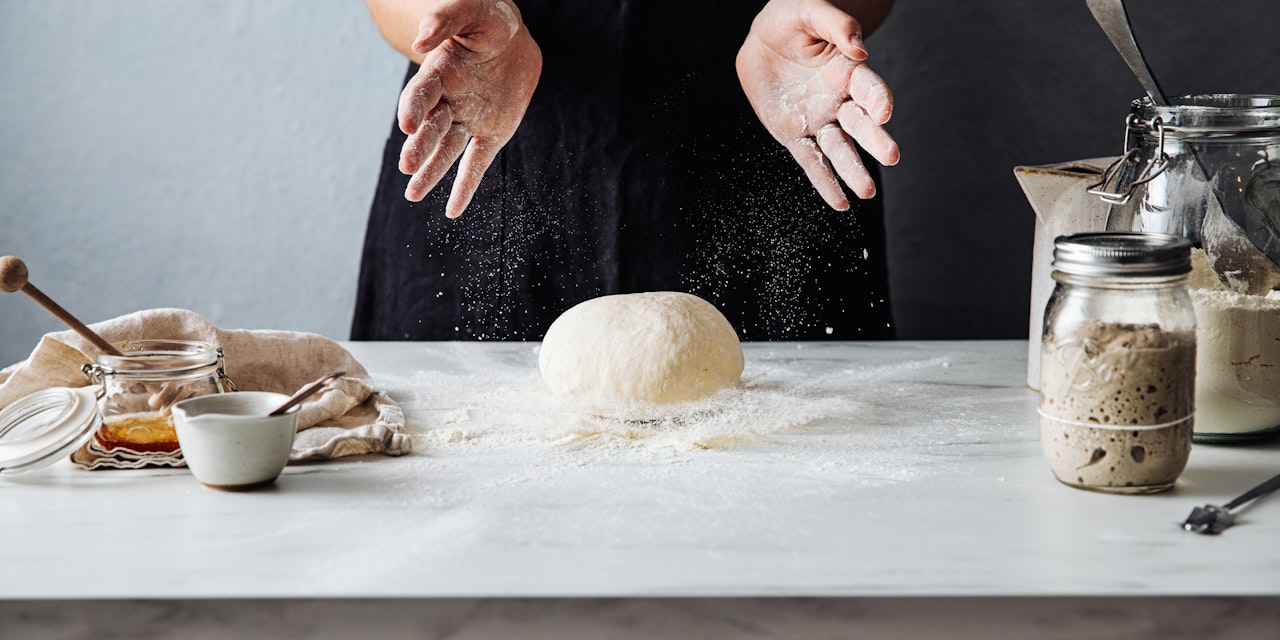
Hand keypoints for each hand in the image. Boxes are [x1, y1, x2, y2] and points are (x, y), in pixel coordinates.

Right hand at [398, 0, 540, 216]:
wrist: (511, 40)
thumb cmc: (486, 20)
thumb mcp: (470, 12)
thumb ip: (445, 21)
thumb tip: (421, 42)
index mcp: (439, 72)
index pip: (422, 93)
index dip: (414, 107)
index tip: (407, 124)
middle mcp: (448, 101)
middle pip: (431, 127)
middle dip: (420, 146)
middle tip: (407, 166)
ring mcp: (467, 120)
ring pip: (447, 150)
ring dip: (432, 172)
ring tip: (413, 194)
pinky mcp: (490, 135)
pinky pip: (476, 164)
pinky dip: (466, 187)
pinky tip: (453, 212)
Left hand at [737, 0, 898, 209]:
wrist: (762, 40)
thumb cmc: (791, 19)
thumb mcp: (809, 12)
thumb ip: (835, 26)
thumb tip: (859, 49)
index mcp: (847, 70)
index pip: (869, 88)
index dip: (878, 99)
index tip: (883, 113)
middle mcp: (838, 99)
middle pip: (860, 123)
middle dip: (874, 139)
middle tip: (891, 156)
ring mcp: (818, 119)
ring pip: (838, 148)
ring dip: (852, 169)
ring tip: (866, 191)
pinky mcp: (795, 134)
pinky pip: (811, 161)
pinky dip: (824, 183)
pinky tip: (840, 204)